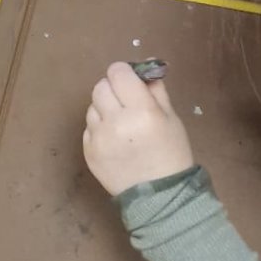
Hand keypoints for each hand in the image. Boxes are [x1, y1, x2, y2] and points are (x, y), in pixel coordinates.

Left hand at [83, 63, 193, 195]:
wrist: (160, 196)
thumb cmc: (171, 153)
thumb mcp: (171, 117)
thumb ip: (155, 88)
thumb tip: (145, 64)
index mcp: (141, 111)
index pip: (118, 73)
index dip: (124, 73)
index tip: (130, 81)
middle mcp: (116, 122)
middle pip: (100, 87)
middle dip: (112, 88)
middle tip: (125, 100)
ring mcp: (99, 139)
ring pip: (92, 106)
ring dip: (104, 108)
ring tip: (121, 123)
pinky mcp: (89, 152)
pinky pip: (88, 128)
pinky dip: (99, 128)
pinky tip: (115, 140)